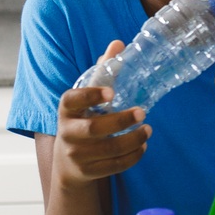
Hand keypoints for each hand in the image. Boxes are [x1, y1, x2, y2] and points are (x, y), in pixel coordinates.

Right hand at [53, 40, 149, 187]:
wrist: (68, 162)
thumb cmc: (83, 119)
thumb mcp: (87, 97)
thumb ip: (102, 72)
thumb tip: (118, 43)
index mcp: (66, 110)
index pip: (72, 100)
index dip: (90, 95)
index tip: (111, 92)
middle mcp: (67, 133)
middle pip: (94, 129)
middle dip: (121, 121)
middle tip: (142, 112)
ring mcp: (76, 155)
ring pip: (109, 149)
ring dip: (133, 139)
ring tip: (148, 129)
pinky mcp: (88, 172)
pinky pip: (114, 166)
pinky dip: (133, 156)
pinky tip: (142, 146)